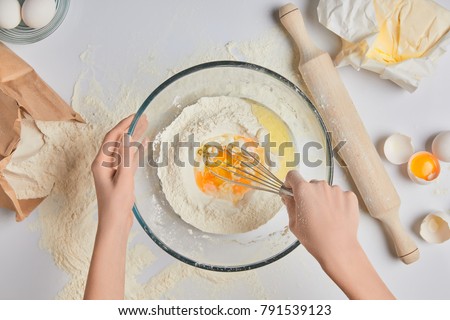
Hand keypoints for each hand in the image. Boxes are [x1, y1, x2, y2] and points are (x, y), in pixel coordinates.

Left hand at [91, 114, 147, 234]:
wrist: (115, 224)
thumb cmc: (116, 204)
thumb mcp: (123, 179)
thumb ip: (126, 157)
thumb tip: (128, 136)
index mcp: (100, 163)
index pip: (112, 138)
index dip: (123, 125)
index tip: (135, 116)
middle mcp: (105, 164)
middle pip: (118, 141)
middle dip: (130, 128)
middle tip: (144, 118)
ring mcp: (113, 170)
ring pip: (125, 149)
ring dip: (134, 138)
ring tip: (146, 126)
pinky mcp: (121, 176)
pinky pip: (129, 159)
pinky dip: (136, 150)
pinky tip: (145, 143)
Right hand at [283, 170, 359, 266]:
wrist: (338, 248)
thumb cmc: (315, 238)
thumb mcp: (294, 224)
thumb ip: (290, 205)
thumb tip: (288, 197)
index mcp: (304, 191)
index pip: (292, 176)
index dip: (290, 183)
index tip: (292, 189)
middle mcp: (320, 186)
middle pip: (311, 184)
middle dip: (309, 194)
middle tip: (310, 211)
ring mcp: (336, 190)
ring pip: (326, 190)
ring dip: (323, 199)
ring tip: (325, 217)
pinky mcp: (349, 196)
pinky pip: (340, 195)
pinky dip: (337, 203)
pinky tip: (335, 216)